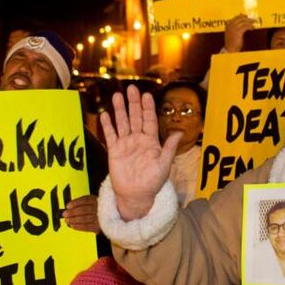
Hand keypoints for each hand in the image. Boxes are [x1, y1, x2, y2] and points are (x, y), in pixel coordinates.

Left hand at [62, 195, 100, 233]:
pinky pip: (87, 227)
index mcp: (98, 200)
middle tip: (65, 214)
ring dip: (74, 220)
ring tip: (67, 220)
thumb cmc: (100, 210)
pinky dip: (78, 226)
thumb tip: (70, 207)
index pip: (85, 200)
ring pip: (84, 218)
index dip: (75, 203)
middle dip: (72, 212)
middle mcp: (99, 208)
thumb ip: (84, 203)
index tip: (68, 206)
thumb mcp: (95, 202)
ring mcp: (99, 218)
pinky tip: (73, 225)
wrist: (110, 219)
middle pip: (83, 209)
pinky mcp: (99, 227)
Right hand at [100, 85, 181, 219]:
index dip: (148, 108)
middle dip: (133, 103)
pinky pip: (110, 135)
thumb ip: (169, 147)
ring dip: (119, 110)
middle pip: (135, 117)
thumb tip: (179, 132)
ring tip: (117, 96)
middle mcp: (138, 139)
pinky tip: (105, 115)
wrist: (136, 195)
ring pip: (122, 123)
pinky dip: (107, 125)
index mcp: (151, 141)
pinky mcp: (114, 151)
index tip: (146, 95)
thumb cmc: (153, 182)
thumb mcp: (164, 165)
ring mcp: (126, 144)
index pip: (149, 120)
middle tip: (131, 89)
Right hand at [224, 14, 255, 52]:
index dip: (243, 16)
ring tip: (253, 25)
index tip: (248, 17)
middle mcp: (230, 25)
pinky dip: (250, 27)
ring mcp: (234, 28)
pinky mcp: (238, 32)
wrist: (230, 49)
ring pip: (244, 22)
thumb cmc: (232, 42)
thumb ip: (236, 26)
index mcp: (228, 25)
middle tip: (253, 20)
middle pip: (240, 18)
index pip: (236, 17)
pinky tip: (252, 29)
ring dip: (250, 23)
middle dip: (248, 19)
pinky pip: (246, 26)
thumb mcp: (232, 33)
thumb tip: (242, 19)